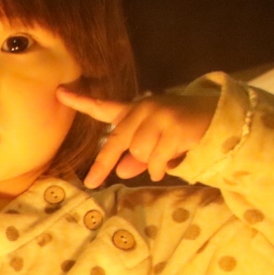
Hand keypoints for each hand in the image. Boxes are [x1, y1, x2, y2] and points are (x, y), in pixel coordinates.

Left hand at [61, 87, 217, 186]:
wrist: (214, 119)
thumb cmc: (177, 133)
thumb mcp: (152, 145)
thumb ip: (135, 157)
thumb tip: (122, 171)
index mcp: (133, 112)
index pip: (103, 107)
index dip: (80, 101)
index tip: (59, 92)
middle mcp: (143, 109)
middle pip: (117, 141)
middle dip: (104, 163)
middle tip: (91, 183)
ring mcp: (158, 115)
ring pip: (139, 152)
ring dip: (149, 163)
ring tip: (163, 158)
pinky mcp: (173, 126)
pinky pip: (157, 159)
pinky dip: (160, 168)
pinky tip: (169, 164)